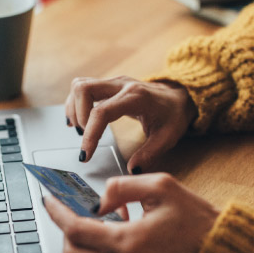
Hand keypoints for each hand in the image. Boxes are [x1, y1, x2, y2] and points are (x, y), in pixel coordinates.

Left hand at [44, 173, 219, 252]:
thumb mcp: (162, 186)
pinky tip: (122, 230)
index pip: (76, 230)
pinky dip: (105, 249)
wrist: (221, 252)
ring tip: (105, 217)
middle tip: (69, 209)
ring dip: (86, 240)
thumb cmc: (196, 218)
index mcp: (130, 241)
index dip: (57, 213)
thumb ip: (122, 186)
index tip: (48, 200)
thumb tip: (98, 200)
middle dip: (65, 230)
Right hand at [65, 76, 196, 172]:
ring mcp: (114, 82)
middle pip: (84, 89)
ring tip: (81, 130)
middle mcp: (121, 85)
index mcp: (136, 97)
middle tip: (85, 137)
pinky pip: (83, 87)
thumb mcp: (168, 137)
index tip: (85, 155)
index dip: (90, 134)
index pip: (102, 112)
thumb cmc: (173, 115)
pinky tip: (79, 121)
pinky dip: (76, 104)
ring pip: (80, 85)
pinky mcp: (108, 85)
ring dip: (74, 108)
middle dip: (78, 116)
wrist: (179, 97)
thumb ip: (150, 154)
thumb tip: (132, 170)